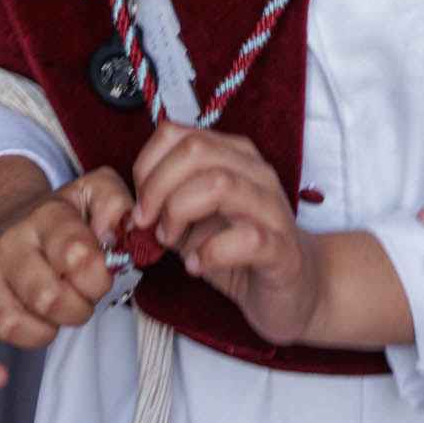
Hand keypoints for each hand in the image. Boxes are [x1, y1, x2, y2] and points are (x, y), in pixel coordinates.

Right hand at [0, 162, 133, 388]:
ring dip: (41, 334)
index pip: (78, 257)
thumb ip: (117, 204)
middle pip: (46, 297)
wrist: (13, 218)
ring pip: (8, 323)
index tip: (100, 280)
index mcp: (45, 218)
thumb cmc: (64, 221)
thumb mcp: (95, 194)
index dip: (99, 280)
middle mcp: (8, 245)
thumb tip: (115, 234)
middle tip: (80, 302)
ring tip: (52, 321)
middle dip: (77, 311)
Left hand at [132, 124, 322, 344]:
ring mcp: (271, 208)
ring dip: (180, 213)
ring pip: (220, 183)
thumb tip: (127, 206)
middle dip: (158, 187)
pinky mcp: (282, 248)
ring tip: (170, 241)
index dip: (147, 165)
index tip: (139, 204)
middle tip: (148, 224)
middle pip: (196, 151)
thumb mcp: (193, 220)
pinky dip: (211, 252)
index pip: (177, 133)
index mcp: (231, 156)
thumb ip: (165, 205)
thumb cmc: (240, 250)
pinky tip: (198, 266)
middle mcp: (254, 173)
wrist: (296, 288)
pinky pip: (247, 238)